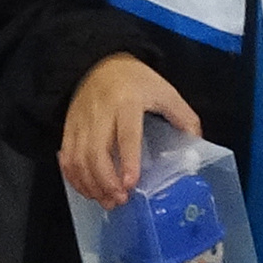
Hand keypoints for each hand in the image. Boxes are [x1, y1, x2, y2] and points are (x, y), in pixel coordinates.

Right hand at [61, 52, 200, 207]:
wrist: (101, 62)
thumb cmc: (136, 80)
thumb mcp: (164, 91)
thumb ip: (183, 116)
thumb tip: (195, 143)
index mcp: (127, 102)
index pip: (126, 135)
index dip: (127, 160)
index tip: (130, 184)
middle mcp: (100, 113)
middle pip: (96, 152)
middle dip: (106, 181)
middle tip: (120, 199)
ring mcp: (81, 121)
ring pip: (78, 158)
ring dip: (90, 184)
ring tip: (106, 200)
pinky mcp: (69, 127)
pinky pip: (67, 157)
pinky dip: (74, 177)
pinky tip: (87, 189)